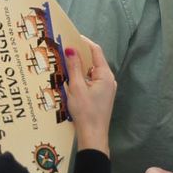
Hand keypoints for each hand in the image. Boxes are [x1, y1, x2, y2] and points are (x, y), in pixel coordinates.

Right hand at [63, 38, 116, 155]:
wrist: (93, 136)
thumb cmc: (85, 111)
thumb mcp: (76, 87)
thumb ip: (74, 66)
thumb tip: (71, 49)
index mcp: (105, 75)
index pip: (96, 51)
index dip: (83, 42)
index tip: (70, 36)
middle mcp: (109, 80)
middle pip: (94, 61)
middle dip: (79, 55)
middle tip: (64, 49)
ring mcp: (106, 89)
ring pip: (91, 72)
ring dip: (79, 67)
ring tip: (64, 64)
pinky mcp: (101, 96)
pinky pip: (91, 81)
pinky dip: (81, 77)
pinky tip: (70, 80)